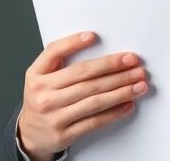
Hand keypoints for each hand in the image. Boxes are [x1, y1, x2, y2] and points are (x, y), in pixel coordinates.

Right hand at [18, 31, 148, 160]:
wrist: (30, 133)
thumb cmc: (42, 98)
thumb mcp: (41, 76)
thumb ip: (59, 61)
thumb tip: (91, 43)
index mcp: (36, 75)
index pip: (54, 53)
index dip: (73, 43)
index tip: (94, 36)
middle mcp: (43, 95)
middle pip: (83, 77)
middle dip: (112, 67)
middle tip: (132, 62)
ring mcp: (54, 116)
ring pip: (94, 99)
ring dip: (121, 90)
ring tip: (138, 83)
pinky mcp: (65, 134)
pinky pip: (95, 121)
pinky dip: (114, 112)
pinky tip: (128, 103)